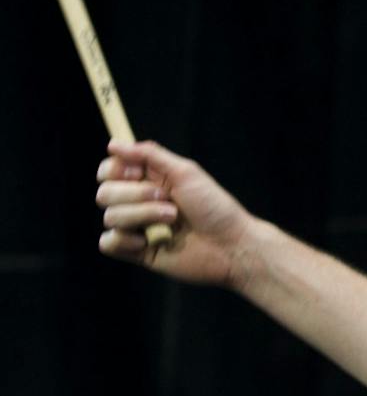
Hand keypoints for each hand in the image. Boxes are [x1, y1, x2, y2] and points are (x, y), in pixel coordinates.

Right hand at [94, 140, 257, 287]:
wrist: (232, 246)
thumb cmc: (215, 208)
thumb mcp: (186, 172)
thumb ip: (150, 155)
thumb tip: (113, 143)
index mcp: (147, 181)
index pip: (108, 171)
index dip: (115, 170)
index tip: (137, 173)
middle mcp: (138, 203)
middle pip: (104, 193)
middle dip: (135, 195)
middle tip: (168, 200)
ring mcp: (137, 228)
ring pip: (110, 217)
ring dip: (142, 216)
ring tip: (173, 221)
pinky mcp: (138, 251)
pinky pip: (108, 244)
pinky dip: (125, 241)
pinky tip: (148, 242)